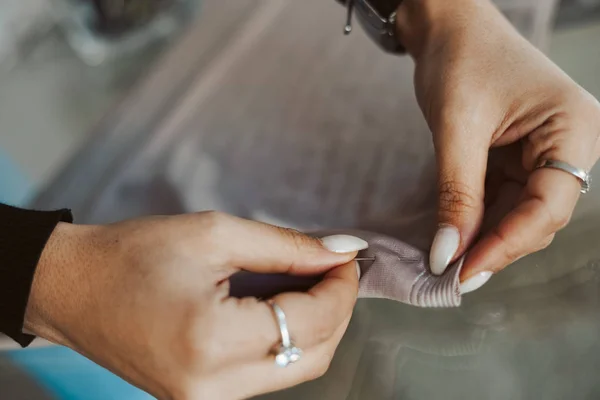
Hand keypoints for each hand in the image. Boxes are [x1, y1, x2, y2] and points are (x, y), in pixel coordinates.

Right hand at [24, 212, 364, 398]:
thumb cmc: (131, 255)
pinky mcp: (201, 399)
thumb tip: (341, 250)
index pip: (310, 323)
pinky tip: (283, 307)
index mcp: (211, 341)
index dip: (341, 287)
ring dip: (315, 326)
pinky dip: (287, 341)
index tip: (348, 256)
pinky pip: (267, 375)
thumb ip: (286, 246)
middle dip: (336, 309)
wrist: (72, 288)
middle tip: (335, 267)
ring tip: (311, 282)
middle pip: (313, 356)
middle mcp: (212, 387)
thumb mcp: (214, 234)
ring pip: (295, 370)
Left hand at [397, 0, 599, 290]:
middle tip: (453, 274)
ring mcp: (546, 151)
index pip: (548, 205)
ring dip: (486, 237)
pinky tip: (455, 234)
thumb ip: (456, 194)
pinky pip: (505, 198)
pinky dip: (479, 217)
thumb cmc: (459, 59)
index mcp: (573, 129)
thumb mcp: (456, 129)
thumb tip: (448, 255)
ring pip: (520, 212)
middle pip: (538, 215)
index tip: (464, 272)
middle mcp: (570, 144)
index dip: (506, 245)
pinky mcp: (521, 155)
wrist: (448, 25)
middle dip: (495, 246)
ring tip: (450, 261)